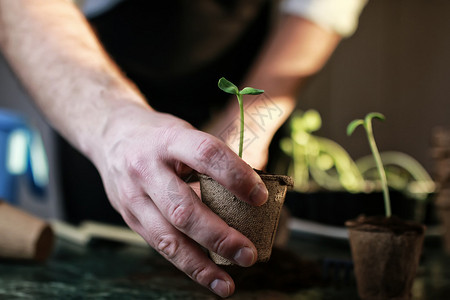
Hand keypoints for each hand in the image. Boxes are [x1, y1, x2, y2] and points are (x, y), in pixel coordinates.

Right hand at [90, 102, 268, 297]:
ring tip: (227, 283)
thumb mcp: (183, 133)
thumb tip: (251, 193)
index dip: (235, 176)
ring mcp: (133, 196)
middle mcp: (146, 168)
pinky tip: (206, 275)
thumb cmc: (157, 135)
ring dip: (200, 264)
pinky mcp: (129, 217)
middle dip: (219, 236)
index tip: (260, 197)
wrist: (109, 135)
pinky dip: (185, 263)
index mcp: (168, 139)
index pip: (206, 155)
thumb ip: (212, 161)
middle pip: (183, 208)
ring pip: (167, 237)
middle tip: (248, 253)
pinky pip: (159, 244)